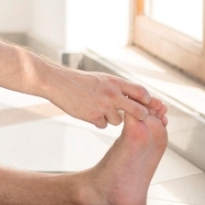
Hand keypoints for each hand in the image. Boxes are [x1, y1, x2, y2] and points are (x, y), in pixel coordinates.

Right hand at [48, 70, 168, 128]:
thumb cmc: (80, 81)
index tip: (145, 105)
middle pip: (138, 112)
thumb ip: (117, 88)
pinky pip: (103, 125)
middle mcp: (112, 94)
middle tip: (135, 117)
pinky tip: (88, 112)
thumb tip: (135, 98)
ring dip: (111, 118)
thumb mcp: (102, 79)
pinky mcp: (93, 116)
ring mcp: (103, 106)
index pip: (142, 93)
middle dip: (139, 117)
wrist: (58, 83)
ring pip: (118, 121)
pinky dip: (97, 121)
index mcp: (115, 82)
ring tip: (97, 108)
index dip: (147, 101)